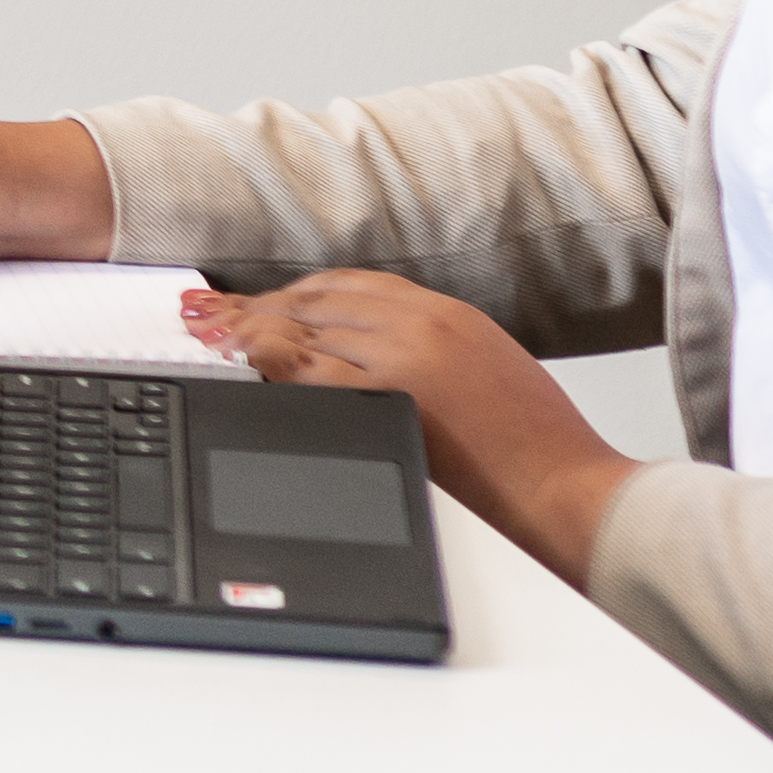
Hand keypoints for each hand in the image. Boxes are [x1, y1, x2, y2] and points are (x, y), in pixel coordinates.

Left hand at [187, 269, 631, 577]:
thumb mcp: (482, 368)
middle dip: (258, 307)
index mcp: (445, 314)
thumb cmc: (535, 443)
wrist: (566, 486)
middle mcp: (420, 325)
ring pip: (303, 328)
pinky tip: (235, 360)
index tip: (257, 301)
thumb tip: (358, 353)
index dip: (292, 293)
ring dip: (248, 328)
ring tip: (206, 330)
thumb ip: (421, 349)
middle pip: (315, 302)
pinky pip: (308, 369)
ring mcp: (402, 357)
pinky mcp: (392, 395)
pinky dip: (264, 360)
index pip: (346, 286)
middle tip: (211, 314)